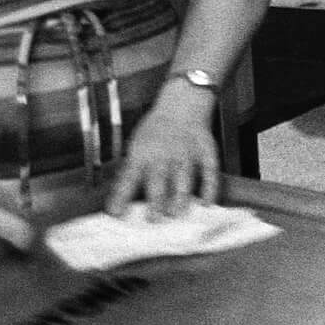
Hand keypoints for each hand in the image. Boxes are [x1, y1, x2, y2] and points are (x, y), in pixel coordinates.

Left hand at [106, 87, 220, 218]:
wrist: (182, 104)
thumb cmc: (156, 130)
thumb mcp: (136, 146)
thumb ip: (131, 172)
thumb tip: (119, 202)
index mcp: (142, 154)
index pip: (129, 177)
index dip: (121, 196)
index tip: (115, 214)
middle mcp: (164, 154)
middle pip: (158, 180)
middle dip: (155, 202)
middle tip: (153, 220)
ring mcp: (187, 153)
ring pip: (184, 178)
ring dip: (180, 197)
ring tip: (177, 213)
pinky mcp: (206, 152)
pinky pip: (210, 172)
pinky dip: (209, 188)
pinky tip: (207, 203)